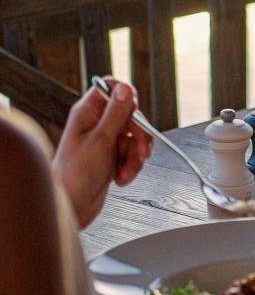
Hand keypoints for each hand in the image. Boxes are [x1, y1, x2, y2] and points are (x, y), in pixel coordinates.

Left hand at [52, 78, 151, 228]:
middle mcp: (97, 123)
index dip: (128, 97)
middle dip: (140, 135)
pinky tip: (120, 178)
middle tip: (141, 152)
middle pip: (132, 114)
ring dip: (136, 156)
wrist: (72, 207)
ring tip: (125, 171)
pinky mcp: (112, 156)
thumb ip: (116, 113)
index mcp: (88, 112)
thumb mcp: (101, 140)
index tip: (134, 114)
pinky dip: (131, 166)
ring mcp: (105, 140)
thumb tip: (126, 87)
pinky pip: (133, 153)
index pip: (112, 88)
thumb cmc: (76, 175)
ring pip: (135, 136)